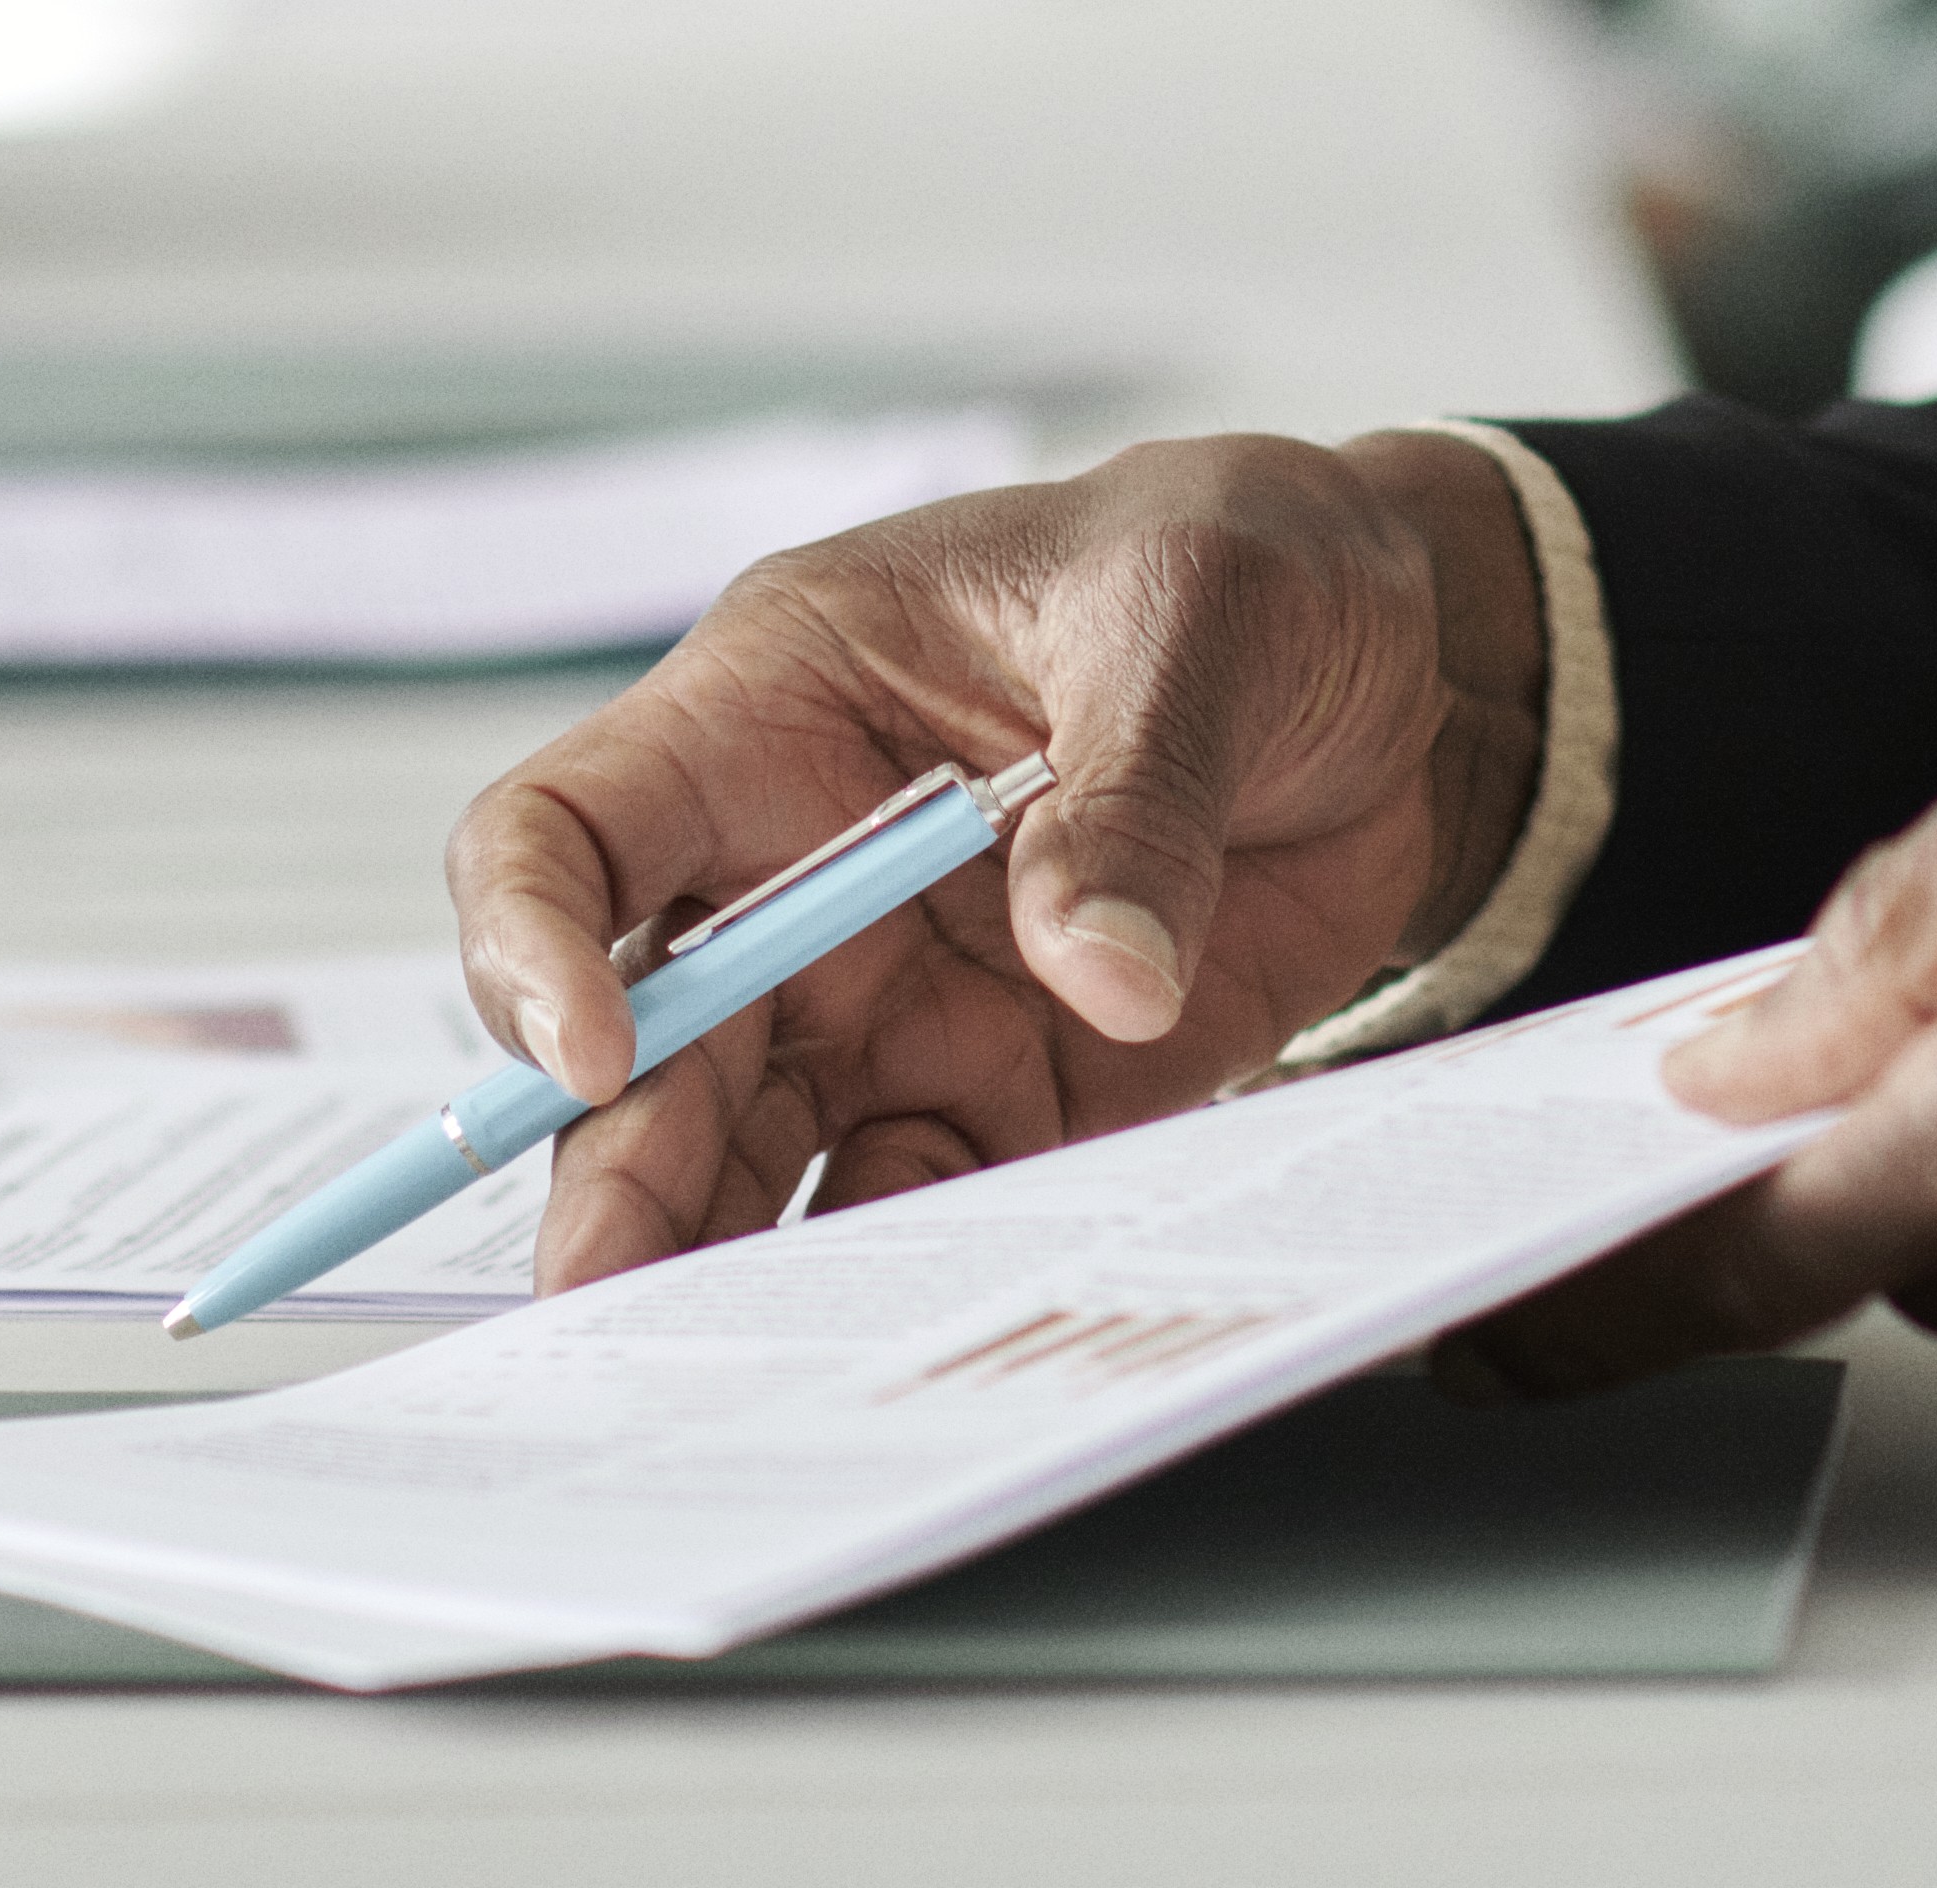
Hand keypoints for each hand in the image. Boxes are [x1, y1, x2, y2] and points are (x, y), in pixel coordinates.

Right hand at [449, 432, 1551, 1282]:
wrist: (1398, 667)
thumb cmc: (1245, 570)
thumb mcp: (1203, 616)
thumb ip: (1140, 788)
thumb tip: (1102, 967)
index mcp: (779, 708)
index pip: (571, 826)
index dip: (537, 939)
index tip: (595, 1049)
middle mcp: (801, 872)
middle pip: (646, 1043)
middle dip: (614, 1172)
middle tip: (612, 1300)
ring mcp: (892, 1000)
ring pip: (749, 1157)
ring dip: (724, 1262)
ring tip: (738, 1366)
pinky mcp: (1004, 1094)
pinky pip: (916, 1208)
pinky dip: (901, 1283)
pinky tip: (916, 1344)